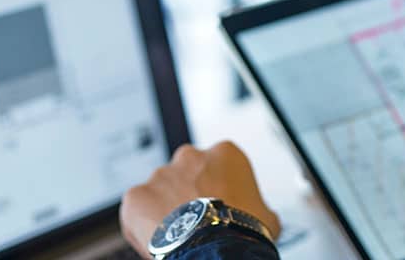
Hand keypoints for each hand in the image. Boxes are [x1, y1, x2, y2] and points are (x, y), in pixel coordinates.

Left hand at [120, 141, 280, 257]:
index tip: (220, 208)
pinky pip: (137, 210)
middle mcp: (189, 157)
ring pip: (160, 192)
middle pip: (186, 174)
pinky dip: (144, 225)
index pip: (219, 167)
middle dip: (189, 195)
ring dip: (167, 210)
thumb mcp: (268, 216)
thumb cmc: (242, 233)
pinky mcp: (136, 196)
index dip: (219, 191)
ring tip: (179, 237)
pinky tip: (160, 241)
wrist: (215, 251)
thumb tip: (262, 216)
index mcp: (224, 154)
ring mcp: (160, 175)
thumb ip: (258, 206)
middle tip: (197, 222)